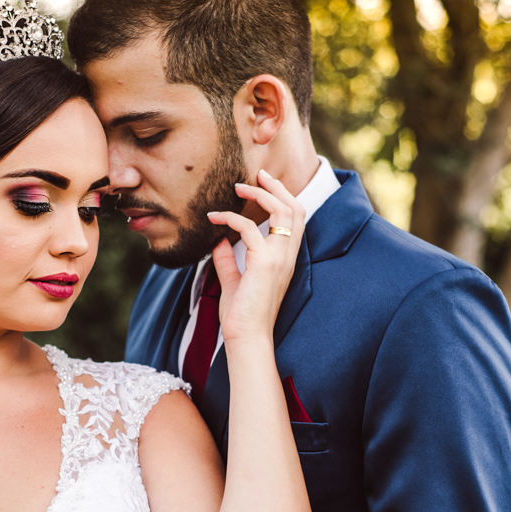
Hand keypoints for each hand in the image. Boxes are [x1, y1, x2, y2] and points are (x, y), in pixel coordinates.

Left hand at [206, 170, 305, 343]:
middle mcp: (288, 255)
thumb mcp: (234, 281)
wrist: (246, 337)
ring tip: (238, 186)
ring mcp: (279, 258)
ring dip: (259, 194)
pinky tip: (214, 218)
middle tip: (257, 174)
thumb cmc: (242, 315)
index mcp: (286, 258)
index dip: (283, 197)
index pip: (296, 219)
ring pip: (281, 212)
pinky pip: (249, 229)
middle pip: (295, 208)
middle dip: (277, 187)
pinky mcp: (264, 263)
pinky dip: (231, 218)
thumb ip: (229, 260)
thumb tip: (219, 241)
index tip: (262, 183)